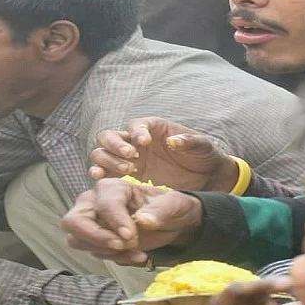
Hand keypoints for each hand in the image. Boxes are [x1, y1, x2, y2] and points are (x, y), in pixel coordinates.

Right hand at [62, 178, 203, 265]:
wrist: (173, 224)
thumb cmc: (171, 207)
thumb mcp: (175, 205)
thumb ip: (161, 210)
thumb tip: (145, 221)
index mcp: (112, 188)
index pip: (103, 204)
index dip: (114, 220)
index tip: (130, 236)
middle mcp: (94, 203)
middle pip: (73, 222)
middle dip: (95, 237)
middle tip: (121, 246)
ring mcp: (92, 224)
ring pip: (78, 241)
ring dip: (106, 252)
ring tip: (137, 253)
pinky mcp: (97, 241)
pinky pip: (96, 254)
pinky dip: (117, 259)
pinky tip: (140, 257)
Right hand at [91, 117, 239, 190]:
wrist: (206, 180)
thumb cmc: (204, 157)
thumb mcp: (203, 147)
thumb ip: (190, 142)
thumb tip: (173, 141)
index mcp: (152, 128)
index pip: (135, 124)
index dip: (136, 131)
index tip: (144, 142)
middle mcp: (135, 141)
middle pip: (109, 136)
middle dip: (115, 145)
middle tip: (131, 157)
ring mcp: (128, 159)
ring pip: (102, 152)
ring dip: (108, 160)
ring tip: (126, 170)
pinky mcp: (125, 176)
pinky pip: (105, 171)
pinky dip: (99, 172)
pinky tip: (100, 177)